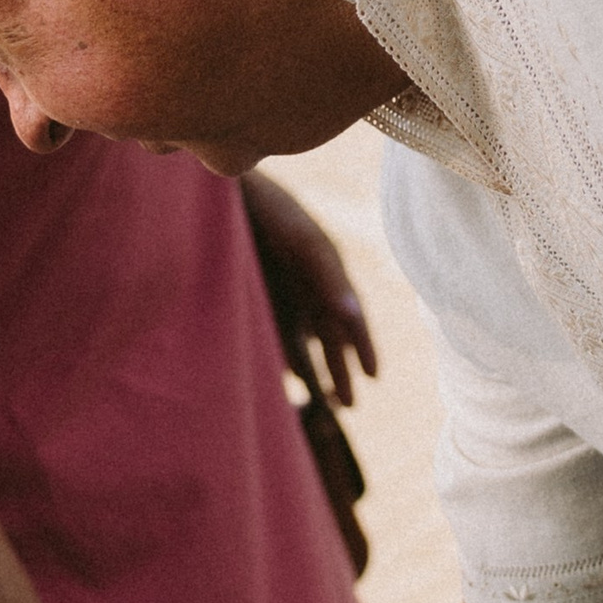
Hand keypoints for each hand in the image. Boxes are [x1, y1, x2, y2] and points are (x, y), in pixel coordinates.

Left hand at [242, 173, 375, 408]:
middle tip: (348, 405)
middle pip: (329, 339)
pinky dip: (279, 364)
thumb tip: (354, 316)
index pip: (349, 318)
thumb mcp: (305, 243)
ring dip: (312, 373)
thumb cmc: (272, 213)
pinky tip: (283, 385)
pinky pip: (272, 341)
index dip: (363, 346)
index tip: (374, 376)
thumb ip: (330, 278)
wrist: (228, 196)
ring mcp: (280, 297)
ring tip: (323, 405)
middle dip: (340, 370)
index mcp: (327, 273)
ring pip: (301, 345)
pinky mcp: (254, 304)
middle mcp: (307, 288)